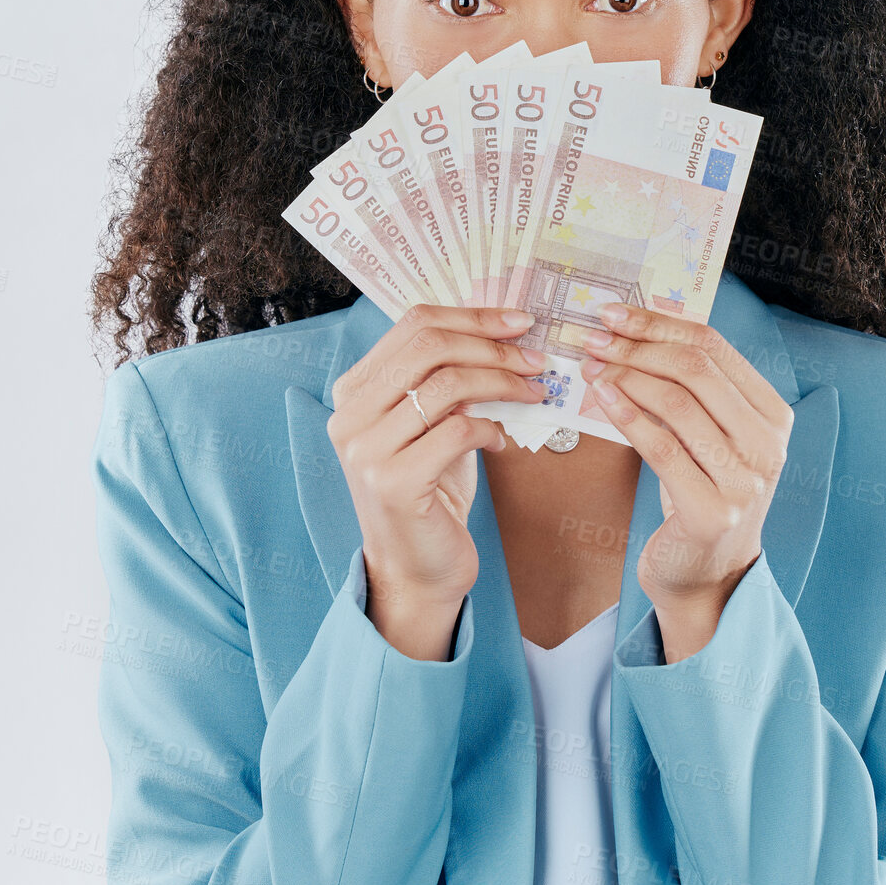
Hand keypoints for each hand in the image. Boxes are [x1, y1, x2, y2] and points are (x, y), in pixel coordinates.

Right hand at [327, 304, 546, 651]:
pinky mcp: (393, 482)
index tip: (519, 322)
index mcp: (354, 390)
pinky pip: (457, 430)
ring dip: (502, 383)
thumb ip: (446, 378)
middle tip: (536, 359)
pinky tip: (503, 442)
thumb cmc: (431, 490)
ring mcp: (366, 449)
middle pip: (430, 346)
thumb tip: (502, 327)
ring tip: (533, 393)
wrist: (415, 568)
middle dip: (493, 346)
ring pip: (447, 384)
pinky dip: (491, 429)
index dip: (473, 316)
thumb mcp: (432, 424)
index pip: (415, 325)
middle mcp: (350, 415)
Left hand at [579, 304, 793, 656]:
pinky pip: (662, 449)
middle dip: (637, 347)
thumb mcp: (709, 436)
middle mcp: (768, 444)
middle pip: (696, 370)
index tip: (613, 314)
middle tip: (592, 338)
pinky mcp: (712, 511)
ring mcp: (745, 480)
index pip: (714, 347)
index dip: (659, 324)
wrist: (707, 573)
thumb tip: (635, 328)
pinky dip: (627, 416)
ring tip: (590, 367)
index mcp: (773, 414)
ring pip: (678, 404)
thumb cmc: (701, 492)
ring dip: (626, 377)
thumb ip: (691, 390)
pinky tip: (601, 399)